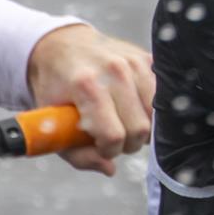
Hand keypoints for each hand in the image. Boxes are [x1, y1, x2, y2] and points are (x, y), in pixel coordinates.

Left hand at [26, 23, 155, 173]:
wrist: (60, 46)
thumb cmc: (55, 88)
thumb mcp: (52, 124)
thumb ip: (78, 154)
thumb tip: (109, 168)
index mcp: (87, 85)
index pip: (114, 135)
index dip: (108, 150)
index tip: (100, 147)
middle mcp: (114, 70)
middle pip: (140, 128)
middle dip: (128, 143)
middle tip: (113, 138)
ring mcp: (134, 62)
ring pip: (156, 115)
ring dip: (142, 128)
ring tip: (124, 123)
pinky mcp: (147, 59)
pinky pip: (161, 97)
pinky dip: (149, 110)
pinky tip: (132, 107)